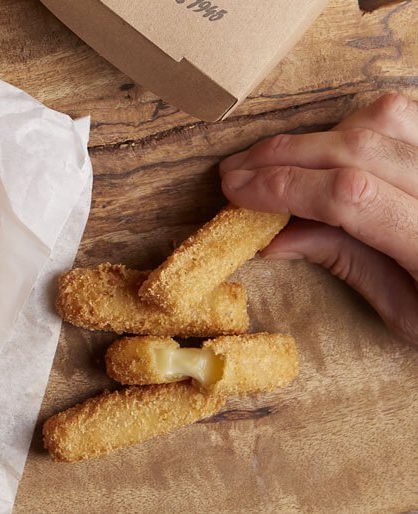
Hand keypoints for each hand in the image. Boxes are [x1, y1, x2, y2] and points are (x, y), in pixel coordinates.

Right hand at [219, 93, 417, 340]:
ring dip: (321, 135)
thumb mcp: (408, 315)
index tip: (237, 193)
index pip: (349, 197)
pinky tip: (335, 146)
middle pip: (359, 149)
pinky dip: (364, 123)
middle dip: (285, 155)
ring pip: (386, 120)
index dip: (283, 187)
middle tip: (238, 171)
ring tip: (281, 159)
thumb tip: (275, 238)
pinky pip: (412, 116)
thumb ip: (347, 265)